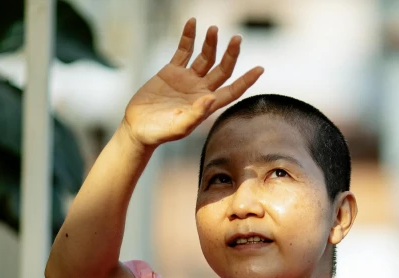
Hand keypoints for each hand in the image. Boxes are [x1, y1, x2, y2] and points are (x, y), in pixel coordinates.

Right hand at [121, 18, 263, 148]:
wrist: (138, 127)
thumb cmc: (160, 133)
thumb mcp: (179, 127)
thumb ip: (196, 114)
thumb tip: (212, 98)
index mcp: (207, 104)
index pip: (233, 90)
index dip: (246, 80)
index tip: (260, 68)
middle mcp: (201, 89)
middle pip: (222, 69)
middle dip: (231, 54)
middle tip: (237, 39)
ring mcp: (187, 79)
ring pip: (205, 57)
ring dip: (210, 43)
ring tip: (214, 29)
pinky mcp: (171, 71)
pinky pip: (183, 51)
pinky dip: (188, 37)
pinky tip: (192, 23)